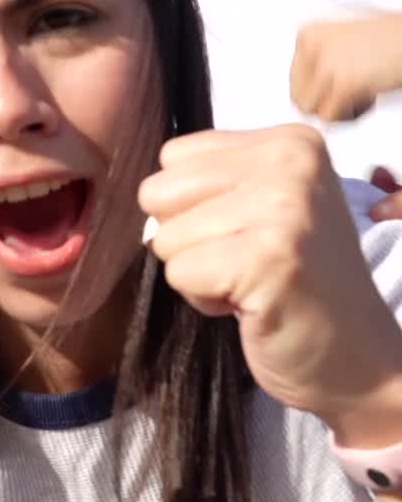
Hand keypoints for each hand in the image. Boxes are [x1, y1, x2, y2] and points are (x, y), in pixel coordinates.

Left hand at [139, 126, 401, 441]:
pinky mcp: (267, 259)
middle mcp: (291, 163)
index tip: (247, 236)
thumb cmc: (298, 286)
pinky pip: (180, 273)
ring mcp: (283, 209)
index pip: (174, 157)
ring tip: (252, 284)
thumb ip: (212, 184)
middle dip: (187, 239)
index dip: (195, 207)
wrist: (356, 358)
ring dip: (199, 274)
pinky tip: (251, 305)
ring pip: (166, 237)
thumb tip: (146, 196)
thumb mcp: (265, 208)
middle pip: (160, 193)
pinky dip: (204, 301)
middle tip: (244, 263)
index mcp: (290, 142)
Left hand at [291, 15, 401, 121]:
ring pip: (314, 110)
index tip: (345, 79)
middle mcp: (312, 45)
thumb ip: (316, 63)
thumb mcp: (342, 42)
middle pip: (300, 98)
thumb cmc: (390, 40)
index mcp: (308, 33)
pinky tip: (370, 96)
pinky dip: (352, 115)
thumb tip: (300, 95)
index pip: (295, 81)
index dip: (322, 90)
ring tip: (364, 91)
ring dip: (341, 109)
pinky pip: (331, 117)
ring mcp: (326, 63)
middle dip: (328, 101)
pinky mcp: (344, 82)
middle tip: (355, 90)